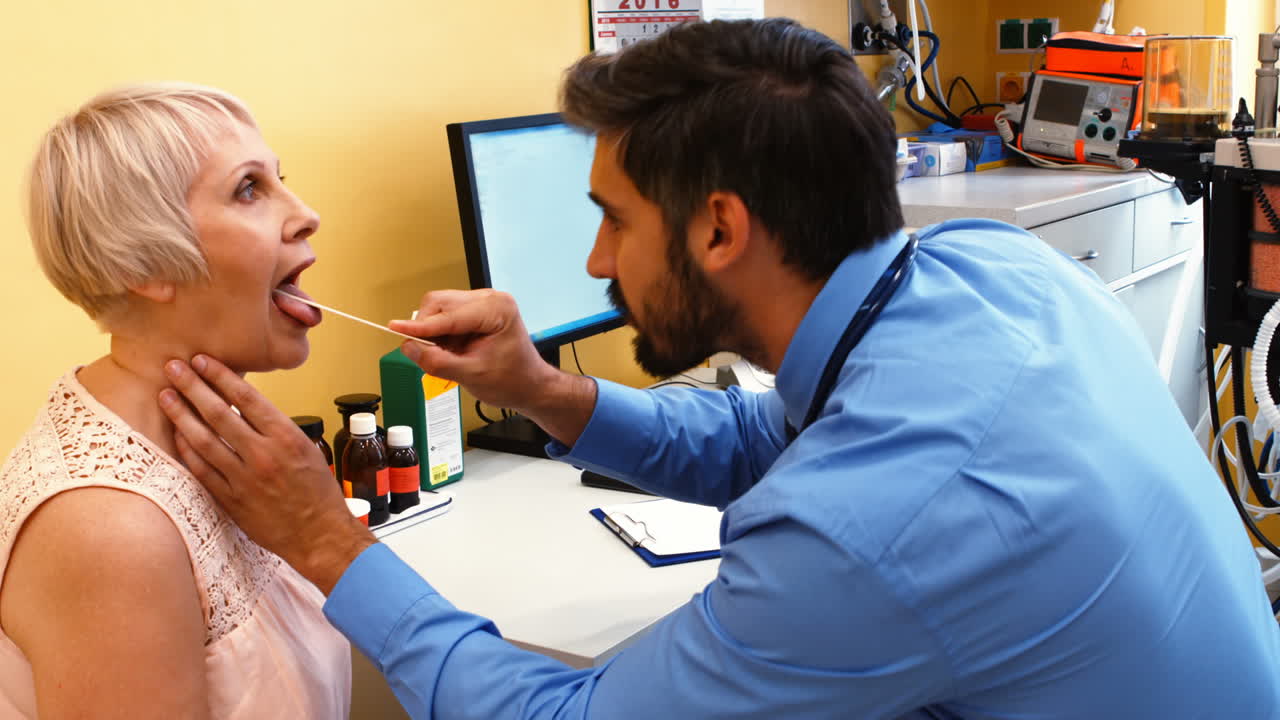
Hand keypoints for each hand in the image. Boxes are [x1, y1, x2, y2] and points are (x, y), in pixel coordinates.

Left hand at [158, 355, 374, 594]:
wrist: (320, 536)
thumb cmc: (318, 493)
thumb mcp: (307, 451)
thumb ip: (276, 430)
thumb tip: (246, 410)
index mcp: (286, 437)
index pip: (247, 397)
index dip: (221, 376)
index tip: (203, 361)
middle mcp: (263, 454)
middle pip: (220, 413)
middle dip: (193, 386)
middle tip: (174, 367)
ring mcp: (244, 478)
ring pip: (204, 439)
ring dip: (182, 414)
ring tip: (166, 395)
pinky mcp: (231, 500)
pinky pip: (202, 470)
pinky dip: (187, 450)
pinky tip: (177, 434)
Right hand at [388, 289, 598, 445]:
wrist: (529, 386)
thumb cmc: (512, 380)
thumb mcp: (471, 376)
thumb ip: (438, 362)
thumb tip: (409, 347)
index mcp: (497, 309)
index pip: (448, 315)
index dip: (419, 326)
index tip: (395, 328)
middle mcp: (490, 299)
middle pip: (438, 304)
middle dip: (428, 330)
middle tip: (433, 356)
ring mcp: (482, 303)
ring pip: (438, 309)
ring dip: (435, 333)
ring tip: (453, 356)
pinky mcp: (474, 311)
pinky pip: (444, 316)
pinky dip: (442, 334)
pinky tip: (456, 350)